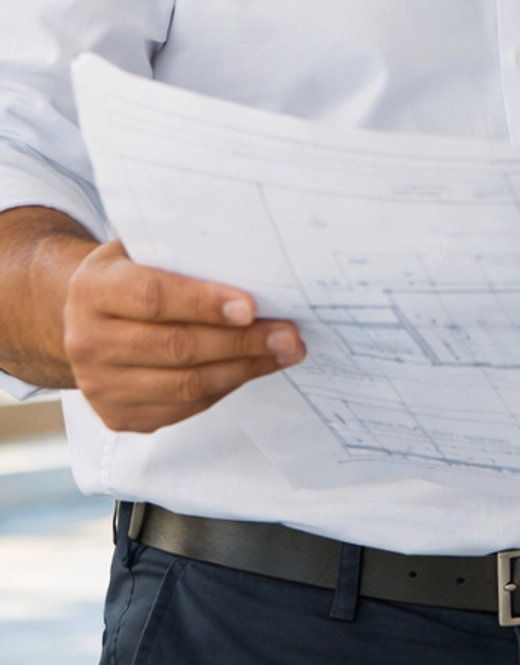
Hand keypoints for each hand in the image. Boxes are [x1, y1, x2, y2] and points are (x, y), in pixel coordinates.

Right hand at [63, 240, 303, 431]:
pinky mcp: (117, 415)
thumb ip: (183, 255)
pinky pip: (181, 409)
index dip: (204, 303)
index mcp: (93, 289)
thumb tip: (254, 262)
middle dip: (241, 342)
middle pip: (176, 347)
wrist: (86, 316)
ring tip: (283, 352)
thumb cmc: (130, 273)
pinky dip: (224, 389)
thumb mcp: (143, 249)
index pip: (153, 298)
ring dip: (243, 369)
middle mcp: (88, 340)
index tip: (251, 307)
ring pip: (184, 385)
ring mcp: (99, 385)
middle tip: (287, 334)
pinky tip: (251, 369)